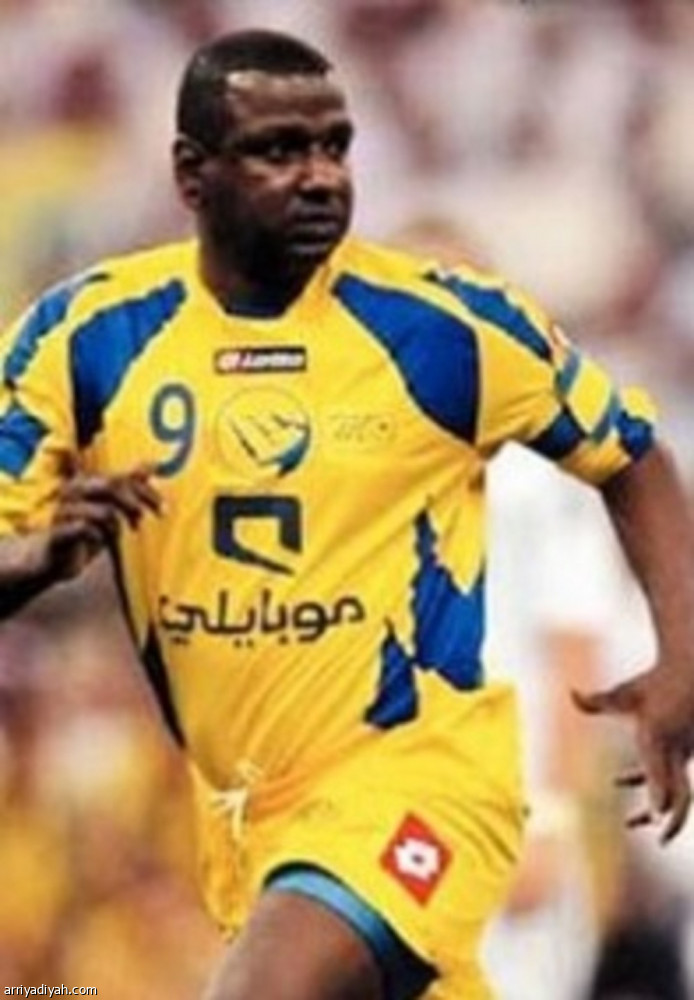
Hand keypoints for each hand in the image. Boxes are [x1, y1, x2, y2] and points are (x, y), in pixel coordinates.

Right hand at [44, 464, 161, 580]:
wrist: (58, 558)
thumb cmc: (87, 528)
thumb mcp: (111, 506)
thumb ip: (129, 485)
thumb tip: (154, 463)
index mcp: (87, 481)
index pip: (123, 479)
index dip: (146, 492)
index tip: (164, 510)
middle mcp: (74, 490)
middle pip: (112, 486)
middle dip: (134, 504)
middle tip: (141, 522)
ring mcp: (64, 510)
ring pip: (105, 511)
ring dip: (117, 526)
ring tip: (113, 536)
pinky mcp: (58, 532)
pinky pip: (86, 529)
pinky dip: (99, 537)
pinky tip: (97, 542)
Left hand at [573, 667, 693, 841]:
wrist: (692, 671)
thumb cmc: (653, 681)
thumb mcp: (624, 692)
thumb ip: (596, 700)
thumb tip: (569, 692)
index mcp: (656, 734)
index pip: (658, 771)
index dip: (657, 795)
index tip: (655, 818)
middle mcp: (674, 749)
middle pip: (680, 793)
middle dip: (673, 819)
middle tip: (661, 840)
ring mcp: (683, 752)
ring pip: (678, 792)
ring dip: (655, 807)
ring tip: (631, 822)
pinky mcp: (684, 753)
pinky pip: (670, 778)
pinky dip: (650, 786)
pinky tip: (619, 781)